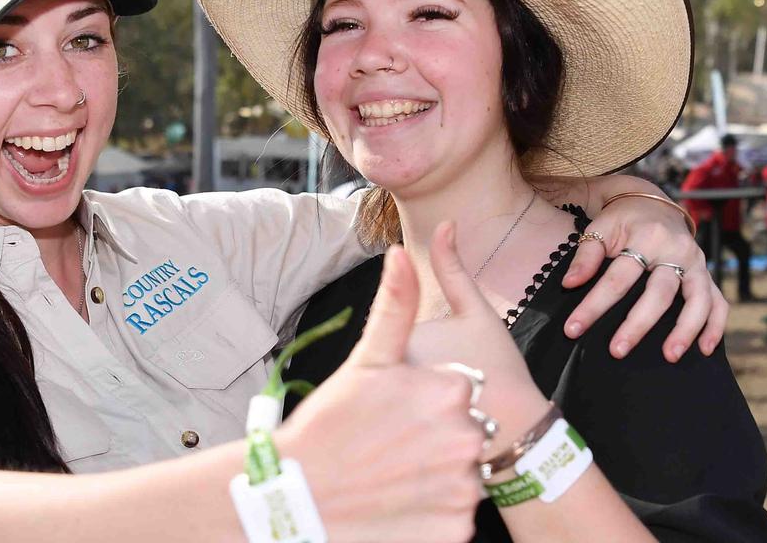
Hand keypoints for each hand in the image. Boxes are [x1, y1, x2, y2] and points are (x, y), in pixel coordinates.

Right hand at [280, 242, 485, 542]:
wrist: (299, 500)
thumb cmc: (329, 426)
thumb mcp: (367, 362)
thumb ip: (396, 306)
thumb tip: (400, 251)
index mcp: (452, 392)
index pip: (459, 393)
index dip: (425, 402)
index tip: (392, 416)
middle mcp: (467, 439)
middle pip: (465, 434)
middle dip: (435, 439)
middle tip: (390, 448)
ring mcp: (463, 490)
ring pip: (463, 476)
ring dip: (436, 477)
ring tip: (393, 477)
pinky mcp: (456, 531)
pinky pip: (456, 518)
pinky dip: (434, 515)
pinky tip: (401, 507)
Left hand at [404, 222, 548, 453]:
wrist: (514, 430)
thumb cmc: (499, 366)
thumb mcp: (477, 312)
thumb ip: (453, 269)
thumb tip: (445, 223)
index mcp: (405, 337)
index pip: (389, 328)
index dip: (421, 342)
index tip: (452, 357)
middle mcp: (391, 372)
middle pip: (383, 356)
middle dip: (404, 364)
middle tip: (448, 381)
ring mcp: (390, 405)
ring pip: (382, 384)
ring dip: (399, 389)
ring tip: (442, 400)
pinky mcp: (393, 431)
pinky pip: (383, 412)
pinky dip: (398, 414)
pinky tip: (427, 419)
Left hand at [562, 197, 727, 361]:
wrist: (652, 205)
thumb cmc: (621, 221)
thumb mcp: (600, 228)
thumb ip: (586, 256)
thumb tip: (570, 284)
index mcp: (646, 237)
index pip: (618, 278)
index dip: (594, 305)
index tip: (573, 329)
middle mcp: (676, 250)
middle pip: (659, 293)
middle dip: (637, 325)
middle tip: (617, 351)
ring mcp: (697, 264)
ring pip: (697, 300)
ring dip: (685, 330)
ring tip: (670, 357)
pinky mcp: (706, 275)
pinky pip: (718, 303)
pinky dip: (715, 327)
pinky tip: (705, 351)